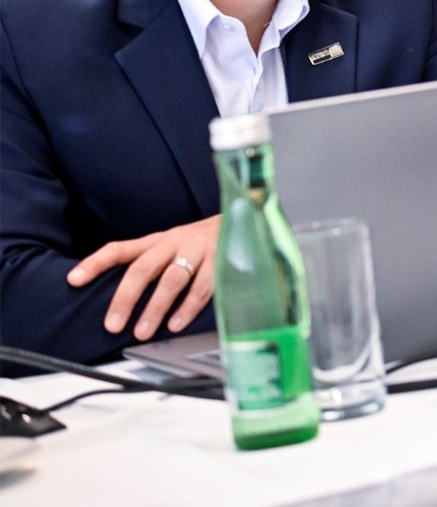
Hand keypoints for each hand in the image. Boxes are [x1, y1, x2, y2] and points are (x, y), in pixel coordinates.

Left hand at [68, 216, 218, 339]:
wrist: (245, 222)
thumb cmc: (201, 242)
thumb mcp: (172, 246)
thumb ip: (149, 263)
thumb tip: (118, 296)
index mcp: (158, 240)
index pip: (120, 249)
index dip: (96, 262)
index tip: (73, 279)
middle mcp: (176, 242)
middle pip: (143, 268)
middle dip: (126, 298)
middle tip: (113, 324)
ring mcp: (199, 250)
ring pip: (173, 280)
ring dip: (156, 308)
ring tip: (142, 332)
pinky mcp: (222, 261)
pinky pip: (204, 287)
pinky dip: (188, 307)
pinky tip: (176, 324)